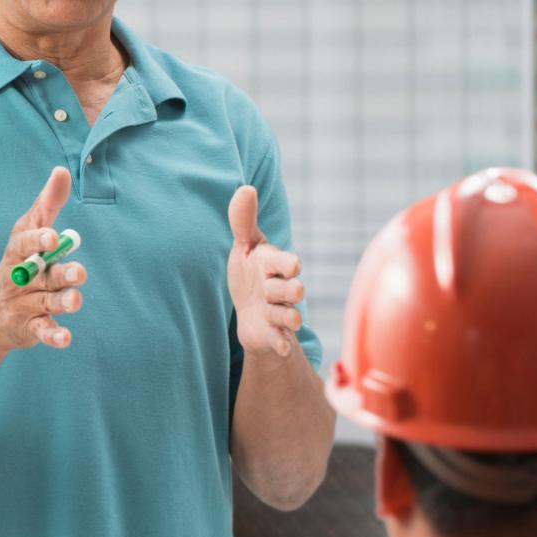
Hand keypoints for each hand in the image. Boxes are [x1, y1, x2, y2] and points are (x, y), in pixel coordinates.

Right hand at [0, 167, 86, 352]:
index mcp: (19, 253)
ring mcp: (25, 304)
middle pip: (42, 276)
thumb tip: (61, 170)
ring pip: (46, 303)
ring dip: (62, 303)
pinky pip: (43, 332)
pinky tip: (66, 337)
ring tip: (76, 300)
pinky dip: (53, 336)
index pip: (25, 244)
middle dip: (60, 274)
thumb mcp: (28, 231)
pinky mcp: (31, 327)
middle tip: (79, 273)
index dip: (38, 241)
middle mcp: (22, 278)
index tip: (52, 237)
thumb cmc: (19, 261)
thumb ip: (47, 203)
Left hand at [227, 185, 303, 357]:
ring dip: (290, 317)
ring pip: (289, 315)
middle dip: (290, 289)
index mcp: (273, 265)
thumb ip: (243, 221)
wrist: (249, 311)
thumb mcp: (244, 247)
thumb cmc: (249, 273)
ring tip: (292, 319)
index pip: (286, 262)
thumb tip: (245, 188)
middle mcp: (279, 289)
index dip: (288, 264)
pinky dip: (281, 344)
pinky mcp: (272, 334)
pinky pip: (281, 341)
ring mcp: (277, 312)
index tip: (292, 265)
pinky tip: (281, 348)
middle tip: (293, 289)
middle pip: (291, 290)